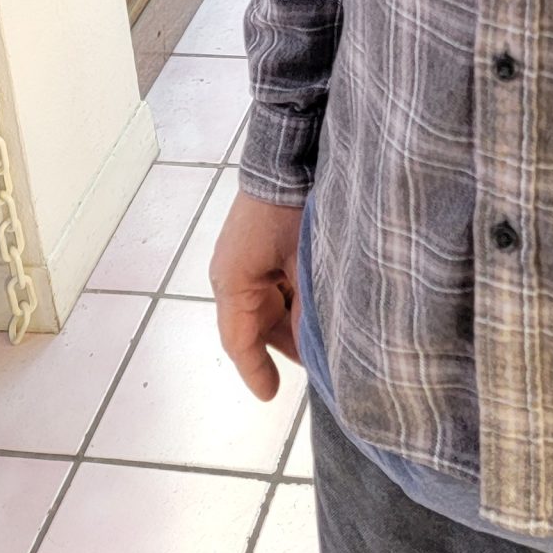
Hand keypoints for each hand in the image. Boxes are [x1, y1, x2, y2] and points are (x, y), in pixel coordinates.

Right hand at [211, 188, 301, 400]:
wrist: (286, 157)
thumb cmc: (290, 210)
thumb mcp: (302, 264)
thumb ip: (306, 304)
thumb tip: (316, 342)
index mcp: (233, 283)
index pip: (240, 341)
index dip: (256, 371)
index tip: (270, 395)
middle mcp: (232, 276)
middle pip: (254, 326)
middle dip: (283, 346)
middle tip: (315, 364)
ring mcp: (243, 261)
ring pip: (265, 307)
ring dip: (288, 321)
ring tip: (320, 337)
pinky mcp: (257, 248)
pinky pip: (270, 285)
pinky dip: (289, 299)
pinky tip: (313, 304)